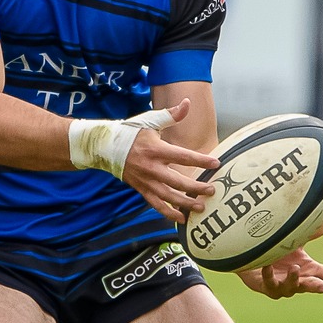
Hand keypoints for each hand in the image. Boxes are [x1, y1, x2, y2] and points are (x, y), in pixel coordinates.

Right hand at [120, 99, 218, 222]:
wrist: (105, 147)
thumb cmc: (130, 132)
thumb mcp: (150, 121)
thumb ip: (171, 115)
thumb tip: (188, 103)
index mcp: (156, 149)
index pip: (184, 156)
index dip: (201, 160)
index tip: (217, 163)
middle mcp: (152, 167)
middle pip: (178, 181)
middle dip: (196, 187)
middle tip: (212, 190)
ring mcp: (146, 181)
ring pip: (168, 196)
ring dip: (185, 203)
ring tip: (201, 207)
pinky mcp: (141, 189)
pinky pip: (156, 204)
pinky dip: (168, 213)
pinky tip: (181, 219)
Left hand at [238, 235, 322, 297]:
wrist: (252, 257)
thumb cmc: (277, 250)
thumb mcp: (296, 240)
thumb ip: (312, 231)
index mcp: (307, 269)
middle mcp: (297, 279)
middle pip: (310, 285)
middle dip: (316, 286)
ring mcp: (281, 285)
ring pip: (290, 287)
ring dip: (294, 280)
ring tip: (295, 269)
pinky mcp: (266, 286)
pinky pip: (268, 282)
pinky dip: (269, 275)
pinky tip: (267, 266)